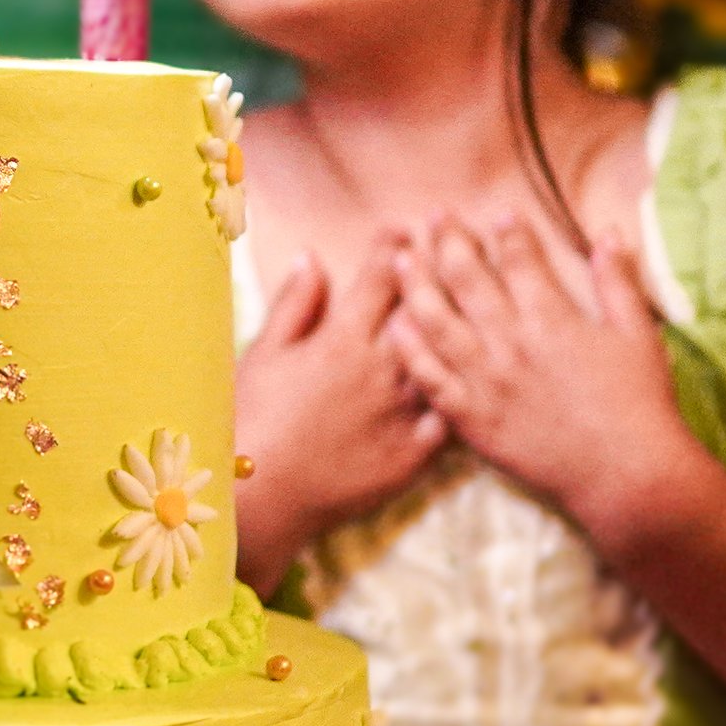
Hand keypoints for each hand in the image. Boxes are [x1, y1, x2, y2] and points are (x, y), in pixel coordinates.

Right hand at [235, 240, 448, 592]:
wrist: (259, 496)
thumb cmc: (250, 420)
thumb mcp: (264, 353)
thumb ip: (295, 305)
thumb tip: (310, 257)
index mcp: (341, 340)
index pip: (378, 278)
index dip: (392, 248)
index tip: (403, 230)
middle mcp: (380, 370)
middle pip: (425, 311)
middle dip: (439, 277)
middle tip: (455, 250)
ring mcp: (401, 413)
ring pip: (447, 360)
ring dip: (459, 333)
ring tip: (473, 312)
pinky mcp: (413, 455)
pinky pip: (451, 419)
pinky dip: (462, 397)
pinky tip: (474, 384)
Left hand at [389, 214, 705, 542]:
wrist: (624, 475)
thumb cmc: (638, 405)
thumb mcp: (637, 334)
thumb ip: (617, 280)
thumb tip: (607, 231)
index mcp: (552, 318)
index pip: (519, 259)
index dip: (506, 231)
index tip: (497, 212)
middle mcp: (510, 343)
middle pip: (467, 279)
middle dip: (449, 241)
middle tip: (435, 216)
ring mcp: (485, 381)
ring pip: (436, 322)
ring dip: (416, 284)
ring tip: (401, 258)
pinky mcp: (471, 418)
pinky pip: (429, 378)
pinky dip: (409, 349)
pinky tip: (395, 326)